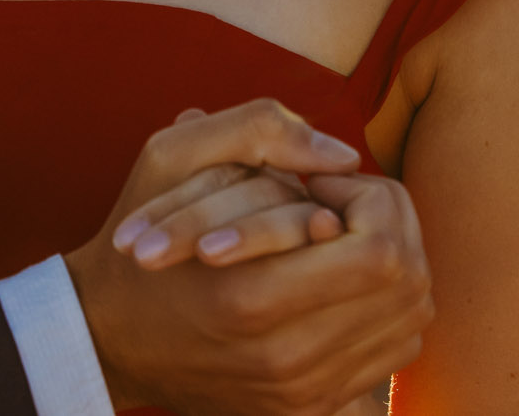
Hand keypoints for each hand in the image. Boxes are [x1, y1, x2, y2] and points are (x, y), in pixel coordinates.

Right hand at [64, 100, 433, 415]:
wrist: (110, 336)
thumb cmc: (142, 236)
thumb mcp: (172, 156)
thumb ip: (258, 131)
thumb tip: (345, 155)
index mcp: (248, 298)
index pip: (381, 249)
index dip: (369, 200)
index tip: (323, 186)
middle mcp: (284, 361)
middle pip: (407, 284)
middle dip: (389, 226)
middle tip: (344, 207)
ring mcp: (302, 394)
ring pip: (408, 318)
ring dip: (394, 266)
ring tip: (347, 239)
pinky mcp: (309, 410)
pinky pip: (390, 355)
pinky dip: (385, 310)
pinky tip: (349, 284)